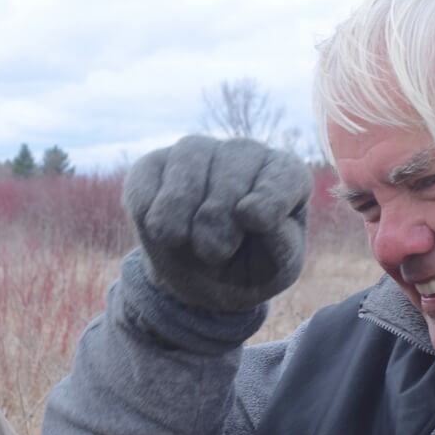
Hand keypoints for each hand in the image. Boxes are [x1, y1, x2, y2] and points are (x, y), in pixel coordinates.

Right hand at [124, 135, 309, 311]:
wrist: (199, 280)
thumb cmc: (247, 270)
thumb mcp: (274, 273)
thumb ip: (281, 247)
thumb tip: (255, 216)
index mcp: (284, 179)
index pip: (286, 175)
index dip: (269, 195)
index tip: (253, 220)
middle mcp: (244, 154)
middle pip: (233, 167)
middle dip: (218, 214)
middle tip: (214, 253)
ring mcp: (198, 153)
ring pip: (188, 159)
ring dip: (179, 209)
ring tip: (178, 241)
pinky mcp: (155, 164)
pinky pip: (148, 176)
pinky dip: (148, 210)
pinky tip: (159, 233)